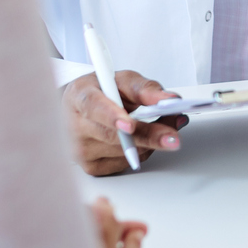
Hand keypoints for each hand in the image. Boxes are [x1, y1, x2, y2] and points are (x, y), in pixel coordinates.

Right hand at [62, 72, 187, 175]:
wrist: (81, 110)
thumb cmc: (102, 92)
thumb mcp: (122, 80)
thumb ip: (145, 88)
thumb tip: (168, 99)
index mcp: (79, 97)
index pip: (93, 107)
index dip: (111, 116)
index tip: (129, 125)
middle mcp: (75, 126)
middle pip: (113, 136)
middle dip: (147, 135)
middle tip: (172, 136)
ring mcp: (81, 150)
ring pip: (125, 152)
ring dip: (150, 141)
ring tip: (162, 126)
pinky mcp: (91, 167)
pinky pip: (125, 163)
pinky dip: (141, 151)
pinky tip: (141, 139)